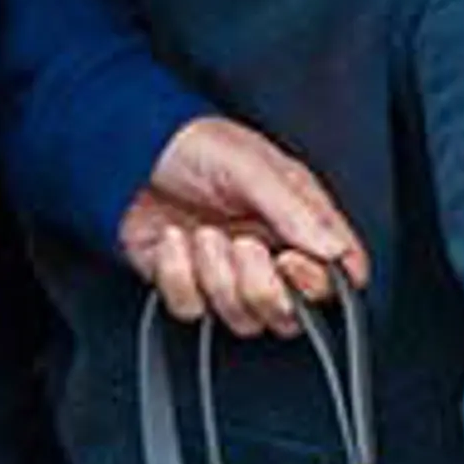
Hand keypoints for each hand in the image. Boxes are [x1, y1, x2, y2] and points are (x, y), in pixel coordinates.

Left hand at [120, 117, 367, 337]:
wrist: (124, 152)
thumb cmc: (193, 144)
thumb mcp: (252, 166)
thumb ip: (297, 211)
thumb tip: (337, 252)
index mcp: (300, 222)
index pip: (339, 275)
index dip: (321, 283)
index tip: (291, 262)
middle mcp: (270, 254)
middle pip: (292, 313)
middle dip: (262, 287)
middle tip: (243, 245)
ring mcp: (229, 275)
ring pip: (243, 319)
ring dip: (217, 276)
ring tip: (203, 233)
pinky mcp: (188, 286)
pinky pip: (193, 309)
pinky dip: (178, 276)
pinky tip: (174, 241)